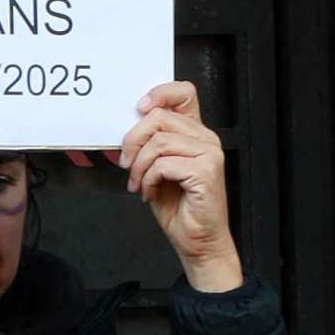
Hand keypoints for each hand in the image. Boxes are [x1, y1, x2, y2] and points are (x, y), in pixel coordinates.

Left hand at [115, 80, 243, 294]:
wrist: (197, 241)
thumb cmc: (180, 208)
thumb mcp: (157, 167)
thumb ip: (150, 143)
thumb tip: (125, 128)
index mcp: (196, 133)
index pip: (183, 92)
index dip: (158, 94)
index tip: (139, 109)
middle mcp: (206, 139)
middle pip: (159, 118)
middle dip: (133, 141)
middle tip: (127, 164)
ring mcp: (209, 155)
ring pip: (158, 142)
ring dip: (139, 166)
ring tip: (139, 184)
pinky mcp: (205, 172)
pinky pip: (163, 164)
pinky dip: (148, 180)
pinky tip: (150, 192)